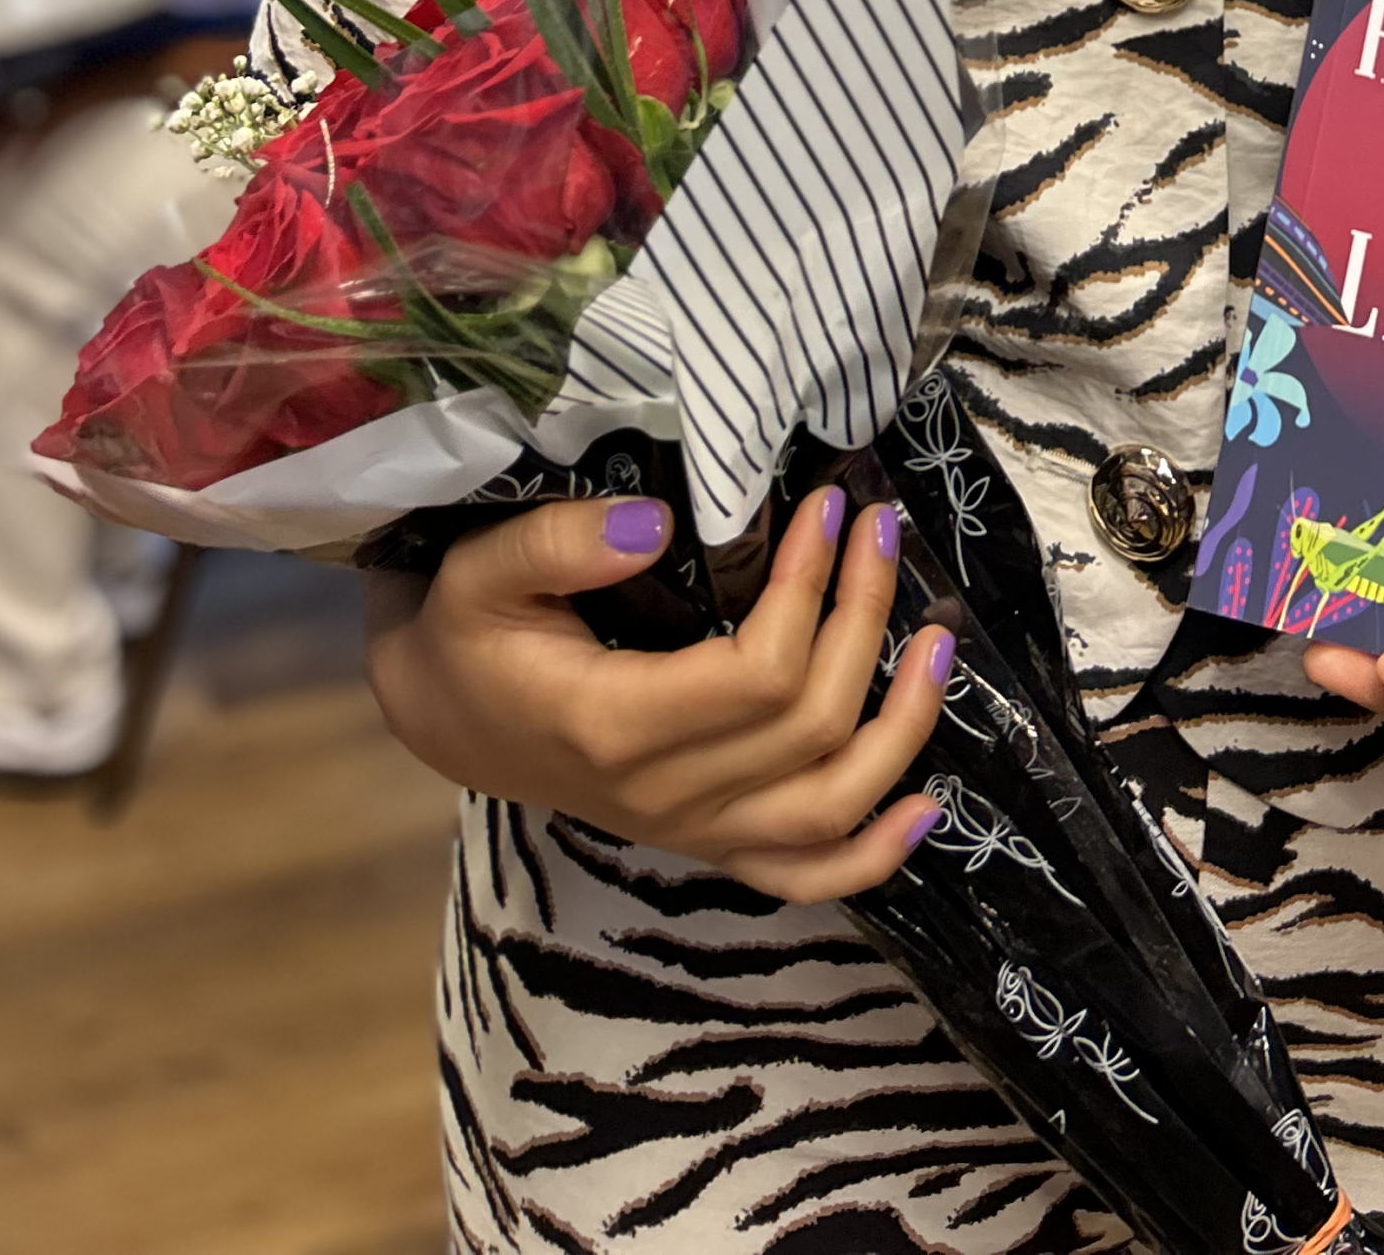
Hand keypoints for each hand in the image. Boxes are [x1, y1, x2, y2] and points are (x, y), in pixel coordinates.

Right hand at [365, 484, 951, 897]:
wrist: (445, 713)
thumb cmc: (468, 632)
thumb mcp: (481, 571)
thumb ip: (557, 543)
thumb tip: (657, 523)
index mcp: (614, 726)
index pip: (756, 675)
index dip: (810, 588)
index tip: (828, 507)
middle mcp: (663, 797)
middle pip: (808, 725)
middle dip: (863, 617)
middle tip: (877, 529)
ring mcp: (690, 831)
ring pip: (828, 809)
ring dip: (901, 727)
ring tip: (938, 640)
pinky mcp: (706, 842)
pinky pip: (803, 877)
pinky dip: (872, 856)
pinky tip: (925, 810)